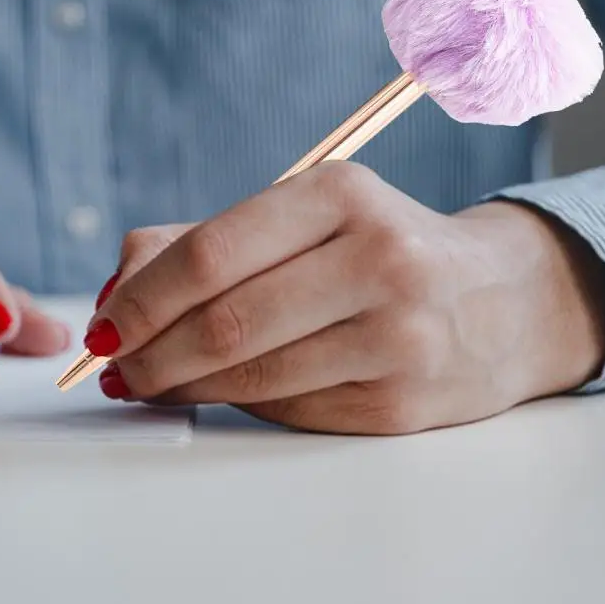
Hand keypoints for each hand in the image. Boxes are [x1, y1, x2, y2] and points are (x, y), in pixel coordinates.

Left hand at [85, 163, 604, 433]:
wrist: (501, 301)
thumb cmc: (377, 250)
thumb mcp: (304, 216)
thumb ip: (204, 241)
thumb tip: (115, 289)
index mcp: (341, 194)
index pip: (213, 253)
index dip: (142, 298)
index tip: (103, 327)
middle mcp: (378, 259)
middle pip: (227, 322)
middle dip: (150, 353)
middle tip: (114, 366)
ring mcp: (398, 336)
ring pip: (253, 375)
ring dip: (182, 386)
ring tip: (147, 382)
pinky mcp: (404, 402)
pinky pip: (290, 409)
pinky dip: (236, 404)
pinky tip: (216, 393)